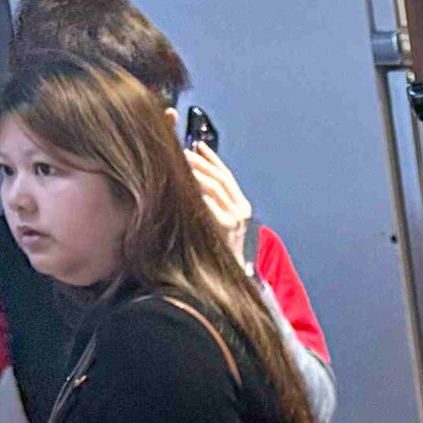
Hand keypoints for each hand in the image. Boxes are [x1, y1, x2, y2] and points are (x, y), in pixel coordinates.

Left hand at [184, 142, 251, 262]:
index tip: (198, 145)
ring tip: (180, 162)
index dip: (212, 159)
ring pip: (215, 187)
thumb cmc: (219, 249)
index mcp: (242, 207)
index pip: (227, 176)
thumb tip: (192, 181)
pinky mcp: (226, 226)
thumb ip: (213, 204)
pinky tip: (183, 182)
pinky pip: (209, 202)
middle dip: (201, 162)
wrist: (229, 278)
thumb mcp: (222, 224)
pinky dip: (197, 190)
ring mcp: (235, 218)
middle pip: (220, 178)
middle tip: (182, 150)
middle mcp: (241, 210)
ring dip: (197, 172)